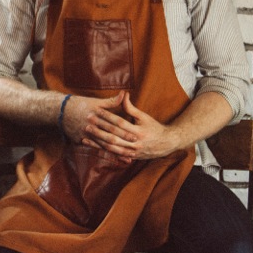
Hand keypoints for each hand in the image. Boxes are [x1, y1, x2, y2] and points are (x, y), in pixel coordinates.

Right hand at [61, 92, 136, 161]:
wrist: (62, 111)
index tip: (135, 135)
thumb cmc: (81, 105)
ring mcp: (86, 134)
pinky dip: (104, 155)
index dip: (125, 130)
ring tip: (127, 159)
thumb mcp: (96, 102)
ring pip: (103, 145)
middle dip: (122, 143)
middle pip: (109, 136)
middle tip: (134, 149)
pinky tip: (113, 159)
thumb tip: (125, 94)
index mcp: (97, 114)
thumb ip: (112, 101)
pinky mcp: (81, 140)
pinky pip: (95, 149)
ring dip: (116, 152)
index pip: (114, 123)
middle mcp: (92, 125)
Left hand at [62, 93, 177, 161]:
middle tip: (87, 120)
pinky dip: (102, 150)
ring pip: (111, 147)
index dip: (108, 116)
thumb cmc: (154, 128)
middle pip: (113, 136)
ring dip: (97, 140)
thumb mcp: (144, 117)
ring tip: (86, 133)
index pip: (120, 123)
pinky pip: (113, 154)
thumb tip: (123, 95)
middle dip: (99, 128)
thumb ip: (132, 108)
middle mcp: (135, 143)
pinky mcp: (130, 157)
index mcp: (139, 131)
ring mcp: (132, 152)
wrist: (166, 145)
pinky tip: (92, 146)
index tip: (97, 109)